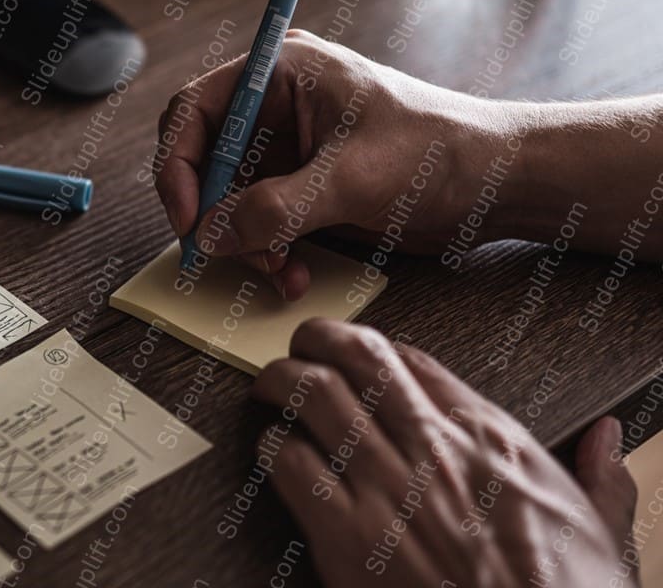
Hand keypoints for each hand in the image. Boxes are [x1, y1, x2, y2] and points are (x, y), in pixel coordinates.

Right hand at [154, 30, 506, 299]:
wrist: (499, 181)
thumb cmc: (439, 152)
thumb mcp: (350, 179)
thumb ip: (273, 209)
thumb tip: (210, 236)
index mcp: (282, 72)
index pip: (195, 109)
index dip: (178, 165)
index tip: (188, 218)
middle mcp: (276, 105)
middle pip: (204, 159)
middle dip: (212, 212)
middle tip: (224, 254)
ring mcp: (288, 148)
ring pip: (227, 199)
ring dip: (243, 242)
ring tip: (277, 270)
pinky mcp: (302, 185)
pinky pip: (258, 221)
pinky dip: (266, 251)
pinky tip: (293, 273)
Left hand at [251, 319, 637, 587]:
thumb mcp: (598, 534)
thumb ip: (598, 479)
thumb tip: (608, 439)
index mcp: (491, 439)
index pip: (413, 360)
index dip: (373, 347)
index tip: (356, 352)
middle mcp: (433, 449)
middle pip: (356, 357)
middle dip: (317, 339)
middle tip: (298, 346)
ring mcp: (387, 489)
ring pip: (313, 395)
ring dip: (281, 382)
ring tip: (269, 389)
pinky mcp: (347, 538)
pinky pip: (291, 465)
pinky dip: (271, 449)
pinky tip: (270, 452)